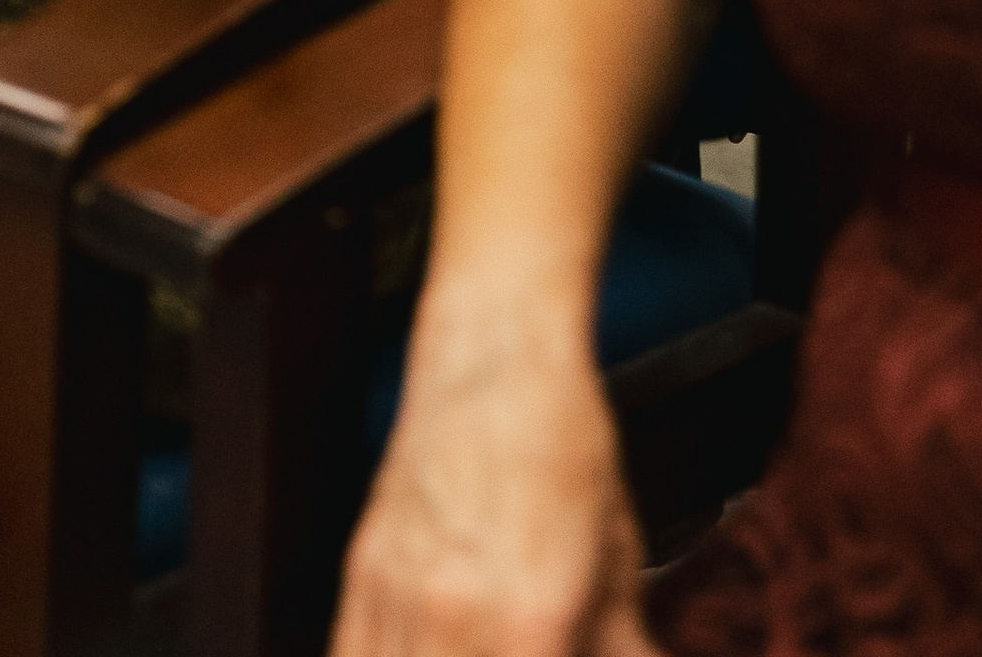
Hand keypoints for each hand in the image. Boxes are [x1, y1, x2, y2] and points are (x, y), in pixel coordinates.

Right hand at [333, 319, 652, 656]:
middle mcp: (453, 620)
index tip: (561, 654)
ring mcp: (395, 602)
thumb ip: (623, 646)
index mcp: (531, 618)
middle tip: (524, 648)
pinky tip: (424, 653)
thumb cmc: (560, 442)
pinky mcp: (359, 583)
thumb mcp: (617, 559)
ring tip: (481, 647)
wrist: (496, 354)